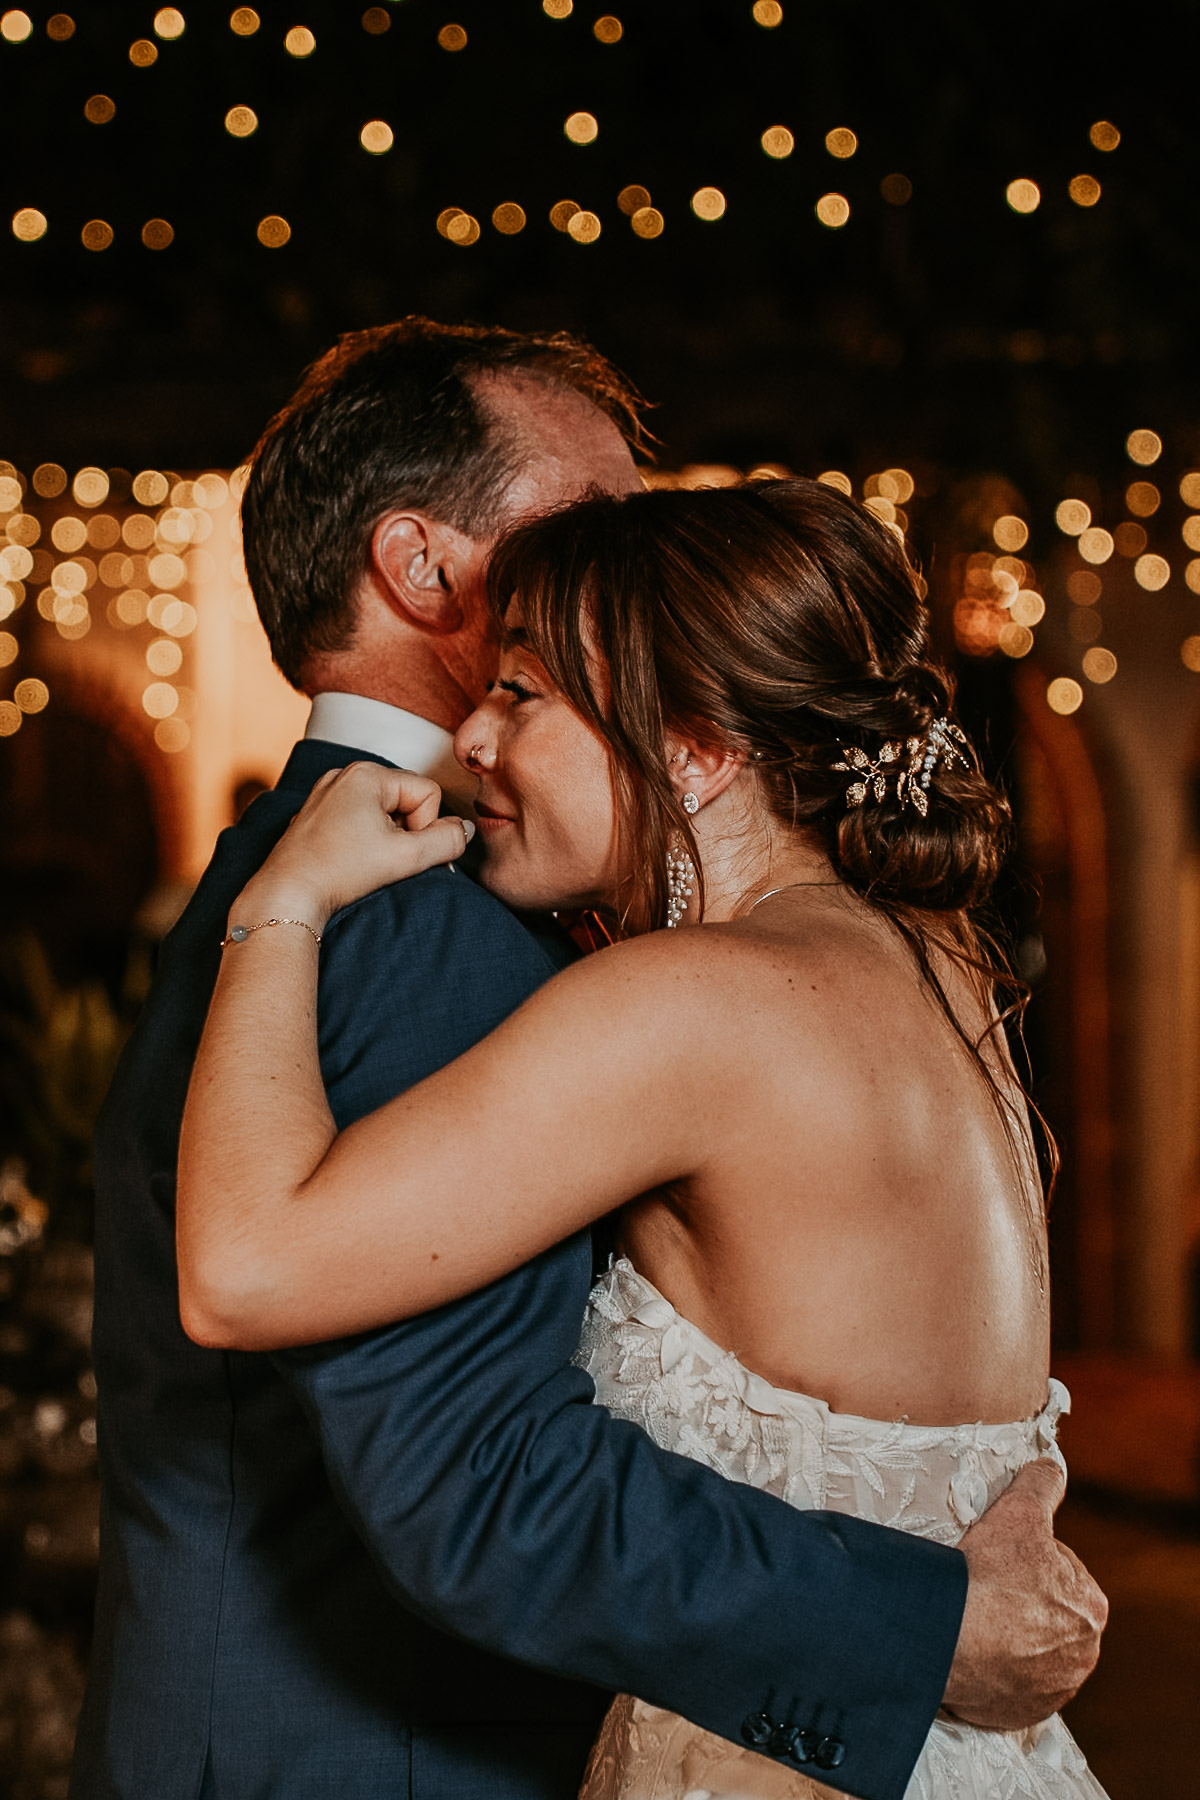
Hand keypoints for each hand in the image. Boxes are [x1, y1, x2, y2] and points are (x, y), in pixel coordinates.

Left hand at [234, 763, 474, 932]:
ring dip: (386, 838)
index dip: (425, 827)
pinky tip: (348, 861)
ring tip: (364, 862)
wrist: (286, 895)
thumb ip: (448, 841)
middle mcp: (344, 774)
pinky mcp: (315, 813)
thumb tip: (464, 830)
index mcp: (367, 774)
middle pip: (406, 799)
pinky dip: (363, 840)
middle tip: (384, 860)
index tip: (401, 853)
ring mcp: (326, 792)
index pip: (428, 793)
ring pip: (383, 811)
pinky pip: (357, 818)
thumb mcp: (406, 858)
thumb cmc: (340, 872)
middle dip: (405, 831)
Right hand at [943, 1459, 1106, 1728]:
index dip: (1024, 1559)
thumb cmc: (988, 1574)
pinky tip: (971, 1651)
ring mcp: (1051, 1690)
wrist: (948, 1637)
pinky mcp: (1020, 1713)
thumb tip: (1051, 1467)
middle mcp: (1082, 1657)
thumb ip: (1042, 1484)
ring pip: (1027, 1651)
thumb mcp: (1018, 1511)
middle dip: (1018, 1601)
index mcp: (1091, 1609)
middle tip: (983, 1587)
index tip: (997, 1560)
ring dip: (1006, 1637)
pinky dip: (992, 1671)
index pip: (1058, 1572)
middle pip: (1044, 1614)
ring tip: (973, 1619)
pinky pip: (1007, 1686)